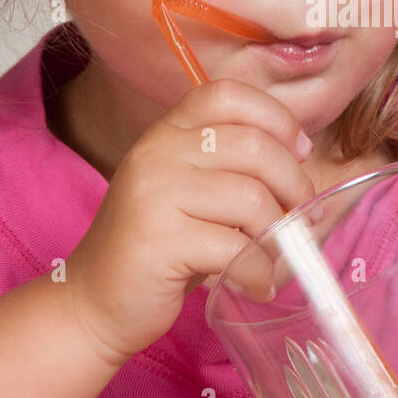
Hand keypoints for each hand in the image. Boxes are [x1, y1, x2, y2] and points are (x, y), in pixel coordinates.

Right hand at [64, 79, 316, 365]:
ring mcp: (154, 193)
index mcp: (167, 131)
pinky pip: (237, 249)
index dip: (277, 119)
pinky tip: (255, 284)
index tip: (300, 153)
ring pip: (251, 199)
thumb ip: (231, 167)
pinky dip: (259, 272)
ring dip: (279, 235)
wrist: (95, 302)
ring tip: (275, 258)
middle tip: (303, 218)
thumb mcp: (190, 191)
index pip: (229, 95)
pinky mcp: (159, 240)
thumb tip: (301, 162)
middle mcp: (157, 151)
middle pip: (254, 146)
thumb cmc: (158, 249)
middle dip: (294, 185)